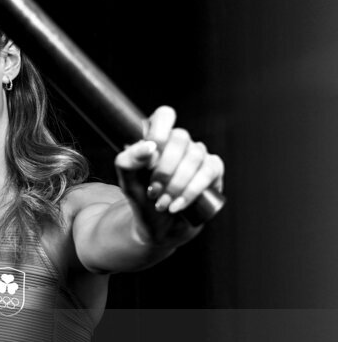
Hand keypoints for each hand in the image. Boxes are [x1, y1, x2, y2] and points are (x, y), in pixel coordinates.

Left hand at [115, 106, 224, 242]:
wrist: (158, 226)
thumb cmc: (142, 199)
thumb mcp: (127, 183)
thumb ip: (127, 162)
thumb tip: (148, 147)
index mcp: (158, 139)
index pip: (165, 115)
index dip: (160, 127)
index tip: (152, 147)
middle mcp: (180, 143)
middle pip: (180, 137)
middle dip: (165, 168)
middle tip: (153, 190)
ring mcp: (199, 155)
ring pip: (196, 156)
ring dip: (176, 184)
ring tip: (162, 203)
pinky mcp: (213, 170)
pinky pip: (209, 171)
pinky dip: (191, 191)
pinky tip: (176, 205)